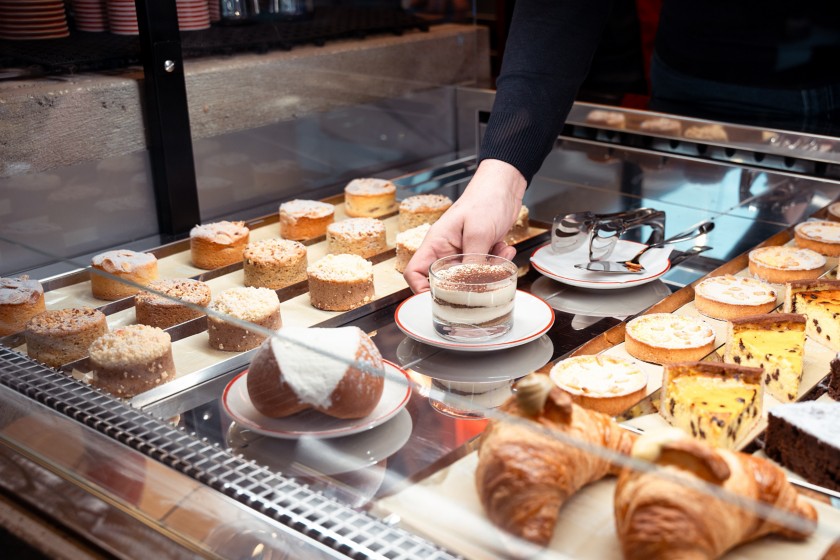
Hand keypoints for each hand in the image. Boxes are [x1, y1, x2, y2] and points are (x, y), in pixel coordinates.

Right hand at [403, 159, 526, 292]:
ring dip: (487, 272)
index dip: (419, 290)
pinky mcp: (479, 252)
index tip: (436, 299)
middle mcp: (446, 251)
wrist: (504, 186)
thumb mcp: (478, 233)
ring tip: (499, 257)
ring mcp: (463, 252)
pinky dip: (497, 263)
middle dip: (465, 284)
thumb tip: (470, 286)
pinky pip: (484, 268)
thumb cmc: (485, 199)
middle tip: (481, 282)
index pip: (414, 272)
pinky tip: (504, 249)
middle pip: (445, 281)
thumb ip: (473, 261)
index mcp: (436, 244)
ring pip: (469, 277)